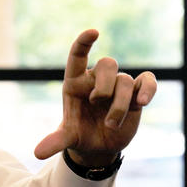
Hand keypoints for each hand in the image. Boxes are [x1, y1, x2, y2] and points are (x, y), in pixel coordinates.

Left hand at [34, 29, 155, 165]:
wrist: (99, 146)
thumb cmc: (79, 135)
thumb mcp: (67, 138)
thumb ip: (55, 141)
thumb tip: (37, 153)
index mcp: (76, 82)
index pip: (78, 54)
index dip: (84, 41)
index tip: (93, 32)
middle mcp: (97, 79)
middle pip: (108, 64)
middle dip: (105, 85)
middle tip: (97, 102)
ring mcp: (118, 85)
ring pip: (125, 80)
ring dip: (119, 104)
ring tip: (110, 124)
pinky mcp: (135, 93)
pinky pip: (147, 81)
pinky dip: (148, 88)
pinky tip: (143, 101)